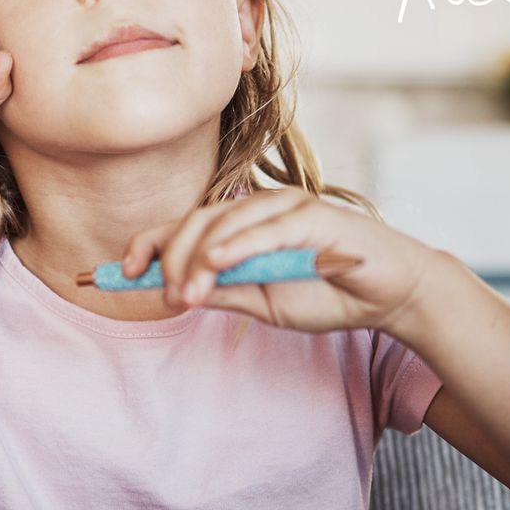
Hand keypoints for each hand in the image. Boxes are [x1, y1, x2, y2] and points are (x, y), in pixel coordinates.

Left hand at [120, 187, 437, 336]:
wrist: (387, 295)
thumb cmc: (328, 293)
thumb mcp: (262, 302)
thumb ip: (221, 292)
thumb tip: (171, 291)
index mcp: (241, 227)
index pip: (184, 226)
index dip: (149, 245)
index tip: (122, 273)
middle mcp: (258, 209)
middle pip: (197, 220)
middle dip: (173, 260)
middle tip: (169, 299)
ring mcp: (285, 207)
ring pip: (226, 221)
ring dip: (199, 259)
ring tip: (185, 294)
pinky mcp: (313, 214)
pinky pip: (267, 227)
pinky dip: (238, 243)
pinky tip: (217, 262)